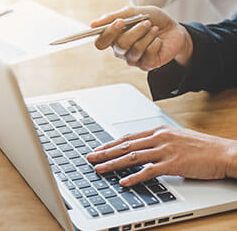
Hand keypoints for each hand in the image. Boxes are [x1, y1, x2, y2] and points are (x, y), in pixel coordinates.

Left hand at [86, 126, 236, 185]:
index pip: (129, 137)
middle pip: (125, 145)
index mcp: (159, 131)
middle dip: (105, 152)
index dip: (111, 143)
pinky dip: (134, 177)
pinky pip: (149, 171)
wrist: (224, 152)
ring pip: (132, 157)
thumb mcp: (176, 138)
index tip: (98, 149)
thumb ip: (159, 142)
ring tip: (100, 169)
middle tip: (90, 158)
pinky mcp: (173, 164)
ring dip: (113, 164)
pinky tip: (123, 182)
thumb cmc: (202, 147)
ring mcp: (165, 150)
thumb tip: (144, 148)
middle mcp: (159, 138)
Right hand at [91, 6, 192, 70]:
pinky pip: (148, 55)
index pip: (100, 42)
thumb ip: (114, 17)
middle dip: (135, 31)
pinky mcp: (146, 65)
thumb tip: (93, 24)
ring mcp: (132, 59)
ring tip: (154, 29)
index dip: (108, 33)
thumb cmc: (152, 19)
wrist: (174, 29)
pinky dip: (155, 43)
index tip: (120, 22)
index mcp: (113, 38)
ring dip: (147, 35)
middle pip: (119, 45)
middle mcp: (120, 50)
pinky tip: (158, 41)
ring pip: (135, 49)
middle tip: (146, 22)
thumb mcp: (134, 12)